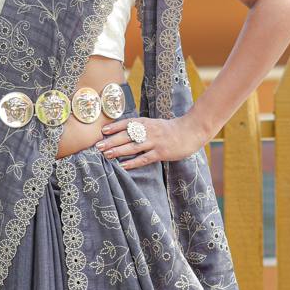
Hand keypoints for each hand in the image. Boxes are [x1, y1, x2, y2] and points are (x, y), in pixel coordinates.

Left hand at [93, 110, 211, 168]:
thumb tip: (126, 133)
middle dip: (112, 141)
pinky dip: (133, 162)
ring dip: (119, 151)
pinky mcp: (161, 152)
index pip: (127, 123)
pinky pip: (144, 158)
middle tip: (98, 146)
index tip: (102, 131)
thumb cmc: (171, 130)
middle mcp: (149, 131)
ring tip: (107, 155)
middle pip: (127, 136)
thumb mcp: (155, 124)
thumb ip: (142, 128)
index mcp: (147, 123)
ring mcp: (155, 142)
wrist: (190, 132)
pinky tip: (123, 166)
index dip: (114, 127)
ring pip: (133, 147)